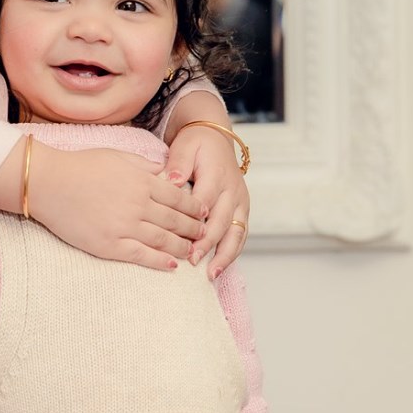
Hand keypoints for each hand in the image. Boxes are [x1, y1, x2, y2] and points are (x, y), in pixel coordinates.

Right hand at [29, 142, 203, 270]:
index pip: (178, 197)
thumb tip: (165, 171)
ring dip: (182, 246)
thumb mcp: (117, 156)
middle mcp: (138, 204)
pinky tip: (172, 265)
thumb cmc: (80, 166)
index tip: (203, 213)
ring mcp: (124, 226)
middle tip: (204, 234)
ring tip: (192, 250)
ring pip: (163, 240)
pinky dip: (159, 261)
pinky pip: (141, 255)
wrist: (48, 183)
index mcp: (141, 181)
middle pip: (175, 220)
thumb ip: (144, 165)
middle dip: (193, 228)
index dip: (194, 207)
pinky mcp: (109, 245)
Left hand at [164, 122, 250, 277]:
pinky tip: (219, 268)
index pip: (205, 203)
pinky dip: (231, 253)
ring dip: (224, 255)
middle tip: (193, 261)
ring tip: (211, 274)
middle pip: (222, 222)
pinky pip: (240, 235)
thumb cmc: (196, 144)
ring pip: (236, 233)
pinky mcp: (242, 210)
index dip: (195, 223)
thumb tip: (171, 181)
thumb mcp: (185, 146)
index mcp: (217, 175)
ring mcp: (240, 202)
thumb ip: (178, 164)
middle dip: (208, 244)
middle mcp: (232, 191)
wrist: (215, 138)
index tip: (184, 240)